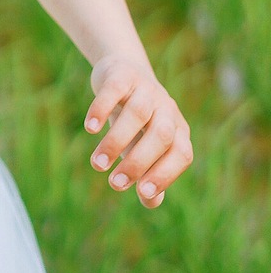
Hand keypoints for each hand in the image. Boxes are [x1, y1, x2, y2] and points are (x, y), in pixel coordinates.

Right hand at [86, 55, 192, 208]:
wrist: (122, 71)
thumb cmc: (135, 120)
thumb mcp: (143, 146)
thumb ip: (149, 172)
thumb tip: (151, 201)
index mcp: (178, 130)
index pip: (181, 154)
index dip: (165, 174)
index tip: (142, 194)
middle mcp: (166, 109)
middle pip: (161, 136)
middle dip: (139, 162)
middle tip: (115, 184)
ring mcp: (146, 89)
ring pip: (137, 114)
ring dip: (116, 141)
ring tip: (97, 164)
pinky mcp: (123, 74)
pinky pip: (115, 90)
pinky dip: (102, 109)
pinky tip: (90, 129)